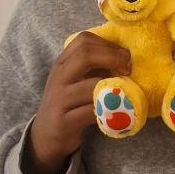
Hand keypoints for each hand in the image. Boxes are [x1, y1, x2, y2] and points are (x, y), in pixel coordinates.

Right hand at [24, 31, 130, 173]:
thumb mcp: (76, 79)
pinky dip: (107, 111)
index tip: (123, 55)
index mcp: (63, 63)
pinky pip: (91, 112)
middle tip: (128, 68)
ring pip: (91, 86)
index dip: (108, 44)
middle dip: (112, 58)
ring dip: (113, 88)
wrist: (47, 134)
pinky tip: (115, 112)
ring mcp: (60, 99)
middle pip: (85, 54)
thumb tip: (125, 55)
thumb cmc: (69, 102)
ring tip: (124, 92)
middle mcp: (59, 77)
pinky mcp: (64, 121)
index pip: (83, 40)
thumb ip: (94, 66)